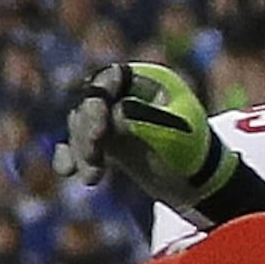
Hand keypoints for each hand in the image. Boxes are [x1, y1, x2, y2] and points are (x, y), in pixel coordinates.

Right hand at [65, 61, 234, 216]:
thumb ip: (144, 120)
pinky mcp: (105, 142)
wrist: (197, 185)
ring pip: (80, 125)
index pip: (111, 78)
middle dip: (86, 130)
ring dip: (81, 151)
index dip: (98, 100)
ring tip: (92, 179)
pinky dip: (70, 156)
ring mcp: (113, 118)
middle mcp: (126, 95)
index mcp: (148, 82)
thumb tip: (114, 111)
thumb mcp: (174, 134)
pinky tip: (67, 171)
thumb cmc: (193, 153)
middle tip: (93, 156)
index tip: (98, 132)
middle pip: (90, 102)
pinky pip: (77, 144)